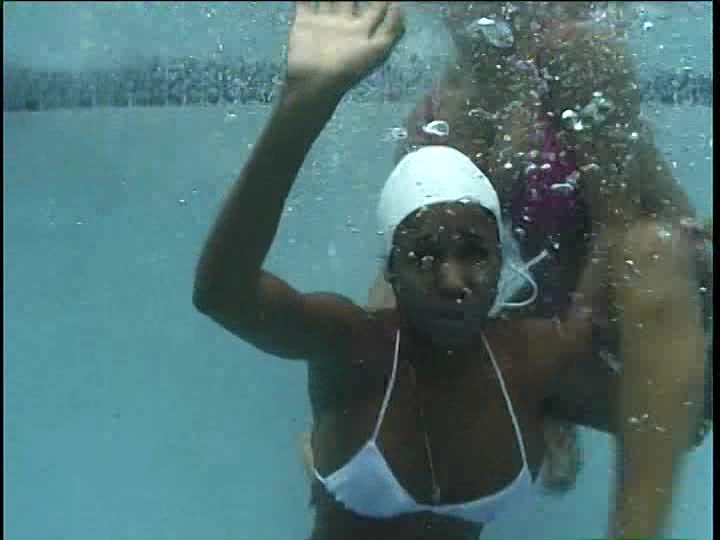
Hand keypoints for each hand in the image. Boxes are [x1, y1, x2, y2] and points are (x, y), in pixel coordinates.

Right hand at [286, 2, 405, 100]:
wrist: (315, 81)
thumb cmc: (349, 67)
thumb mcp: (378, 51)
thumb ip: (392, 28)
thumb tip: (398, 3)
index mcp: (362, 30)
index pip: (377, 7)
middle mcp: (345, 24)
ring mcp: (325, 22)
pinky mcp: (305, 22)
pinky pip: (305, 2)